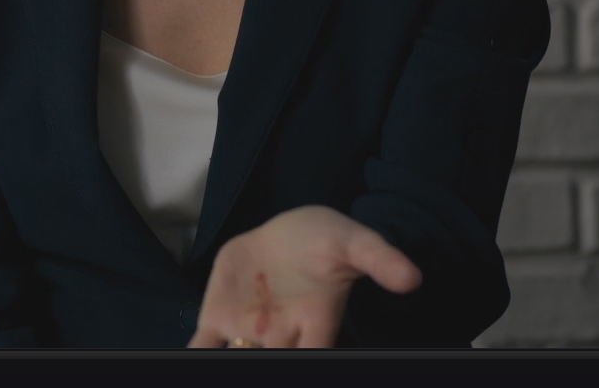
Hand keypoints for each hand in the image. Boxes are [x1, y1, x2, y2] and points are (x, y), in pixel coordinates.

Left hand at [187, 205, 421, 347]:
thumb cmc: (326, 240)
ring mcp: (248, 329)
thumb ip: (379, 259)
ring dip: (226, 363)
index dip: (306, 362)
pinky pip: (203, 344)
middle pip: (270, 365)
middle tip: (253, 359)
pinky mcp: (219, 317)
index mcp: (316, 326)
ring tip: (214, 363)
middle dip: (261, 368)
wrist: (289, 231)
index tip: (293, 357)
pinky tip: (186, 357)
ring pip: (234, 358)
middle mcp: (281, 337)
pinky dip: (195, 354)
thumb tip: (412, 278)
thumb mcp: (354, 242)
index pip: (314, 357)